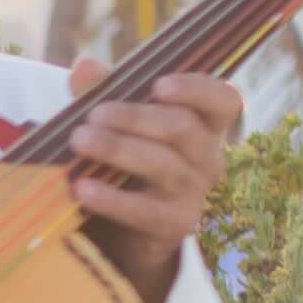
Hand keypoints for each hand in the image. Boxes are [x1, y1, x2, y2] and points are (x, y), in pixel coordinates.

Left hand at [67, 58, 241, 302]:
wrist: (120, 236)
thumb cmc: (121, 168)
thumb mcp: (113, 127)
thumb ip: (102, 94)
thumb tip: (85, 65)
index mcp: (203, 128)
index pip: (224, 100)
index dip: (196, 89)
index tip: (157, 85)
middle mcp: (208, 158)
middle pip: (182, 128)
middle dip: (134, 117)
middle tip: (91, 116)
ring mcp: (194, 194)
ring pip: (163, 164)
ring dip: (118, 149)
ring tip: (79, 141)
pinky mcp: (173, 226)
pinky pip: (144, 210)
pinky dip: (110, 198)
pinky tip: (81, 188)